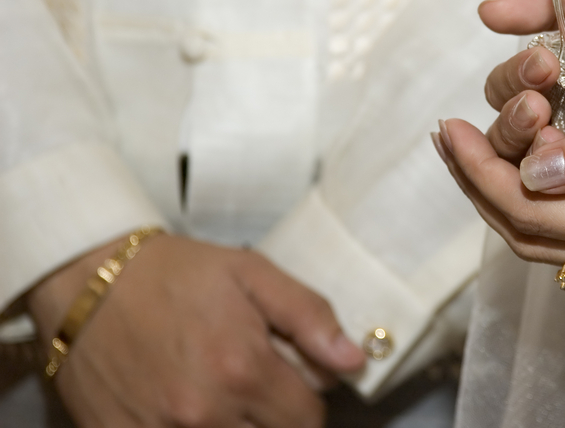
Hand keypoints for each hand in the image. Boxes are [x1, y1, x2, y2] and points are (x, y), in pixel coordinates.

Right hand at [28, 234, 365, 426]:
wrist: (87, 279)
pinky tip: (187, 413)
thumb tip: (355, 361)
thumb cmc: (177, 273)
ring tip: (228, 401)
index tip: (294, 382)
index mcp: (243, 369)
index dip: (309, 400)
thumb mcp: (252, 273)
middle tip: (259, 390)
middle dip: (277, 420)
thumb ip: (309, 316)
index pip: (309, 419)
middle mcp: (204, 413)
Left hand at [435, 55, 564, 281]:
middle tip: (449, 138)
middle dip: (482, 188)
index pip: (532, 211)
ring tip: (481, 151)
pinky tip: (545, 171)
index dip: (480, 172)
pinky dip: (556, 207)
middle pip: (537, 237)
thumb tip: (534, 173)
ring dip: (514, 198)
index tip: (448, 126)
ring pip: (564, 243)